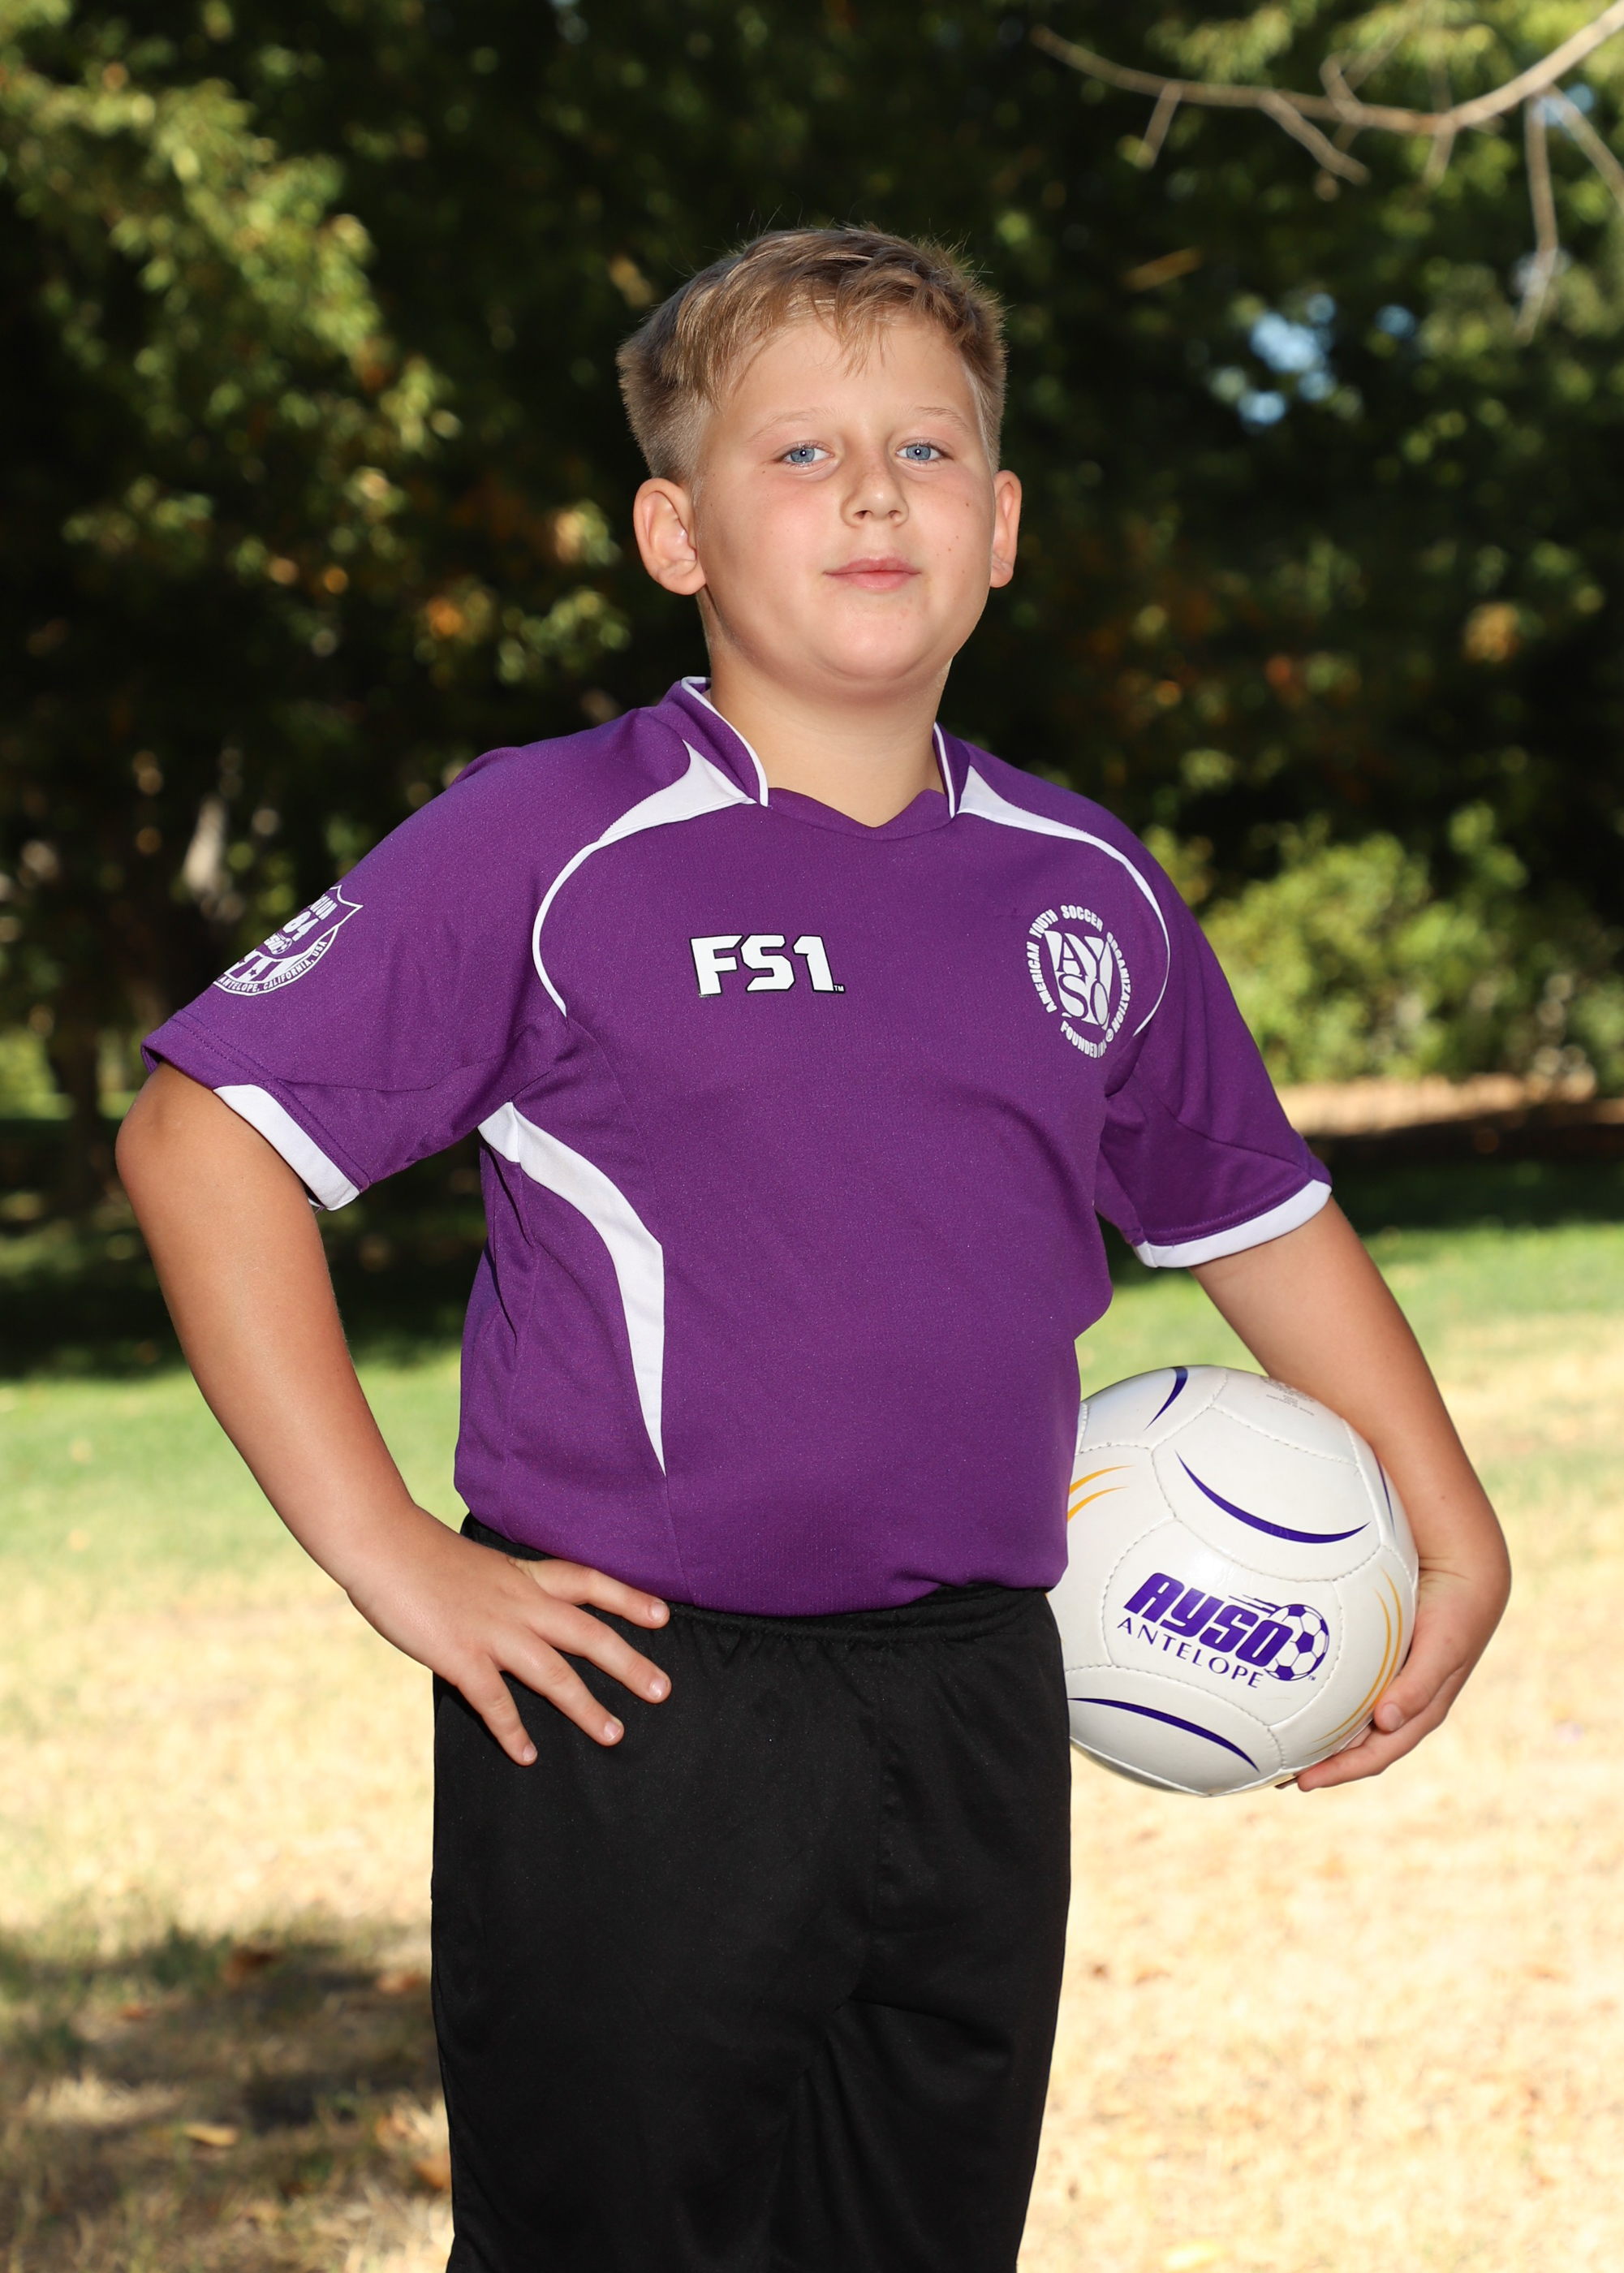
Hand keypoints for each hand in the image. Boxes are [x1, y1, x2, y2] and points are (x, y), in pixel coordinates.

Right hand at [344, 1504, 671, 1762]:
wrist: (381, 1543)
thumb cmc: (422, 1553)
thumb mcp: (479, 1564)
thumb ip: (503, 1589)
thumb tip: (516, 1609)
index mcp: (523, 1575)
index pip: (588, 1582)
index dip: (628, 1599)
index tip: (662, 1616)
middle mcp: (519, 1602)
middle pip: (588, 1634)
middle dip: (628, 1664)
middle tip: (662, 1690)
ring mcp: (492, 1631)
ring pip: (554, 1673)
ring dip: (586, 1707)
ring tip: (614, 1734)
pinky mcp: (460, 1655)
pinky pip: (495, 1701)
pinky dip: (512, 1731)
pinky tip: (527, 1755)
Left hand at [1292, 1558, 1503, 1792]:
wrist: (1463, 1572)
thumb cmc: (1456, 1616)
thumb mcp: (1441, 1652)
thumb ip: (1418, 1686)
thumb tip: (1385, 1723)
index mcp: (1419, 1712)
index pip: (1375, 1755)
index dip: (1341, 1771)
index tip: (1303, 1783)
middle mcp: (1400, 1703)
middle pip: (1355, 1745)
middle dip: (1321, 1763)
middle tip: (1278, 1774)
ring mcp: (1387, 1682)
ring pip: (1347, 1720)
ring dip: (1317, 1735)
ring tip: (1279, 1745)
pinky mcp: (1375, 1659)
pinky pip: (1344, 1686)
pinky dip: (1321, 1698)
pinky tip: (1294, 1695)